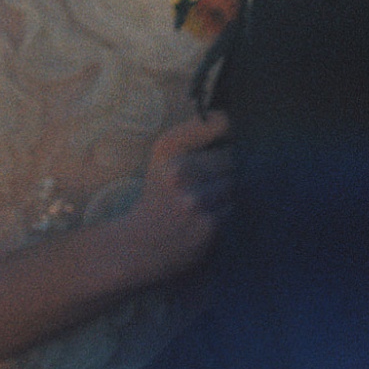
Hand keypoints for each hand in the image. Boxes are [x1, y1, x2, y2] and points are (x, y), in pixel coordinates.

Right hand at [107, 111, 233, 285]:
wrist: (136, 246)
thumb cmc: (154, 197)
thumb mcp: (162, 159)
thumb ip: (193, 139)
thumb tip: (230, 124)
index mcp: (168, 149)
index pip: (218, 122)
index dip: (225, 128)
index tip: (223, 133)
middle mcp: (181, 171)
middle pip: (230, 156)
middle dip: (223, 167)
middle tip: (206, 180)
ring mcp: (196, 198)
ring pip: (233, 183)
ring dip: (224, 191)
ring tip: (203, 201)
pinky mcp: (208, 223)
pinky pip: (231, 207)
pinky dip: (222, 211)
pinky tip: (204, 217)